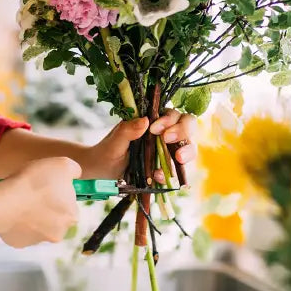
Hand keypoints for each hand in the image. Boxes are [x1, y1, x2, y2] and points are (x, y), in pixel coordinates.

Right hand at [0, 157, 80, 247]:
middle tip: (33, 192)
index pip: (69, 204)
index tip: (46, 185)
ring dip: (32, 216)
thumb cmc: (36, 182)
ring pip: (38, 226)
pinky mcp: (18, 243)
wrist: (6, 202)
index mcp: (72, 215)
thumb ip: (73, 171)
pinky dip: (17, 222)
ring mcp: (37, 241)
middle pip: (55, 217)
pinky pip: (20, 231)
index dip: (58, 193)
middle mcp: (58, 233)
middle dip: (46, 207)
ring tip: (19, 201)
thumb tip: (74, 176)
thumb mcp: (62, 164)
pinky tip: (11, 210)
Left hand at [83, 110, 197, 181]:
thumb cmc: (107, 152)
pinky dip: (173, 172)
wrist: (102, 172)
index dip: (168, 119)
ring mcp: (168, 151)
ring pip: (189, 146)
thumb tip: (145, 121)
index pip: (171, 113)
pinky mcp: (166, 167)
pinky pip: (177, 169)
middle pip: (187, 125)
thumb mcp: (114, 141)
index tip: (155, 129)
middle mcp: (164, 133)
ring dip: (187, 151)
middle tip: (168, 139)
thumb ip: (127, 130)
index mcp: (152, 121)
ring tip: (178, 159)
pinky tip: (160, 176)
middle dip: (183, 131)